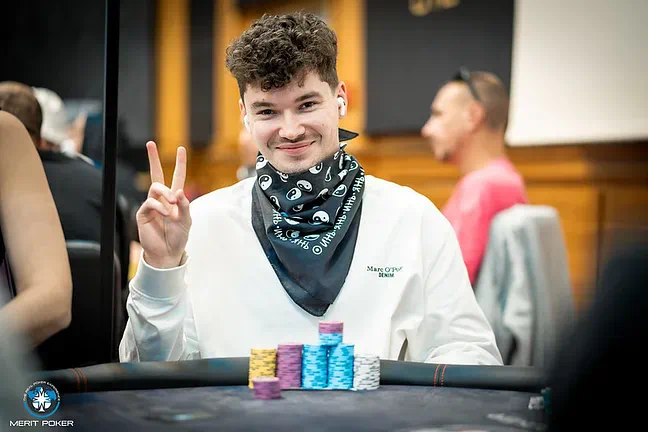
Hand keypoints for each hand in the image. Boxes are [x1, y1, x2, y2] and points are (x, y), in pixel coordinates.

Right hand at [136, 142, 190, 268]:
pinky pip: (151, 202)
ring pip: (156, 188)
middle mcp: (162, 199)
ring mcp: (152, 205)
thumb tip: (179, 191)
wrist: (168, 253)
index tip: (181, 149)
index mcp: (175, 199)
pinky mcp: (143, 213)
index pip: (177, 177)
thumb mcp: (187, 220)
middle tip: (150, 144)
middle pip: (156, 174)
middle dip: (153, 159)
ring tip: (173, 208)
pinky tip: (166, 214)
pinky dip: (160, 207)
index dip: (180, 163)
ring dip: (166, 195)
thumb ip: (185, 205)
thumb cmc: (178, 237)